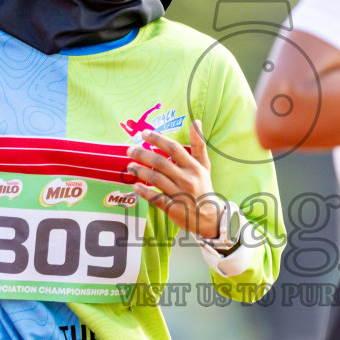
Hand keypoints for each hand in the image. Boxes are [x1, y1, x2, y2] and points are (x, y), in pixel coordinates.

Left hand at [127, 120, 222, 239]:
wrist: (210, 217)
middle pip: (161, 163)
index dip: (158, 139)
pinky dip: (145, 192)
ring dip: (140, 171)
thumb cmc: (203, 187)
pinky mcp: (174, 208)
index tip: (144, 133)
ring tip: (129, 166)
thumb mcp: (204, 165)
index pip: (174, 149)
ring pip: (156, 179)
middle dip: (143, 154)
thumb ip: (198, 144)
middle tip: (130, 150)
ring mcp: (180, 194)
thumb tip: (196, 121)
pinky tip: (135, 186)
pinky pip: (156, 199)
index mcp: (194, 167)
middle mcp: (187, 179)